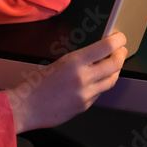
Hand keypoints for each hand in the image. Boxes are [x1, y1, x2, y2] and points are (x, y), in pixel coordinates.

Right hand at [5, 32, 127, 133]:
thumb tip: (100, 54)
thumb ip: (81, 60)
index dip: (118, 40)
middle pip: (115, 64)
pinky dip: (100, 85)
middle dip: (121, 55)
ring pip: (111, 81)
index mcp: (74, 62)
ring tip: (113, 65)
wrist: (25, 108)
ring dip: (115, 71)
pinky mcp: (85, 106)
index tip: (121, 38)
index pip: (106, 47)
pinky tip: (95, 81)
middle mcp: (83, 78)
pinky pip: (99, 93)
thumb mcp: (59, 63)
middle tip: (121, 51)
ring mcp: (86, 94)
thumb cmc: (36, 84)